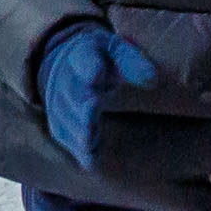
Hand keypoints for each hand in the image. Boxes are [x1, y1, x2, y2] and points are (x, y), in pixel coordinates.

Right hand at [32, 21, 162, 167]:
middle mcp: (64, 76)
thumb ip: (134, 63)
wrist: (64, 64)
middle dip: (81, 103)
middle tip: (93, 109)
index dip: (89, 66)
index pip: (84, 58)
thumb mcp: (118, 51)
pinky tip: (90, 159)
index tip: (95, 75)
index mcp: (82, 53)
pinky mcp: (57, 121)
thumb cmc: (102, 59)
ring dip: (77, 129)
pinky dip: (75, 147)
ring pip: (64, 116)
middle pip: (71, 91)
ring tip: (89, 141)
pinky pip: (63, 135)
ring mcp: (57, 100)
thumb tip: (152, 80)